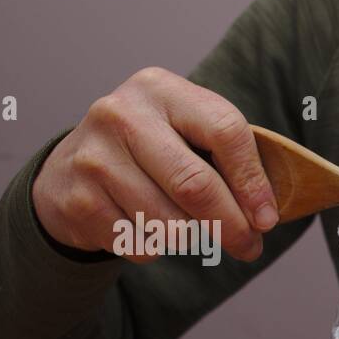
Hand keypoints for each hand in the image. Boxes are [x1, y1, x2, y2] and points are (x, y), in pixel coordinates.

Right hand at [32, 67, 277, 262]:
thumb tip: (267, 215)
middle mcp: (122, 114)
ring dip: (192, 239)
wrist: (70, 171)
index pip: (225, 131)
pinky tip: (143, 226)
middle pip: (195, 185)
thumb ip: (226, 159)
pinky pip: (141, 243)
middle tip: (249, 247)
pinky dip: (155, 248)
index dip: (253, 181)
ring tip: (187, 229)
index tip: (268, 219)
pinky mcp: (78, 199)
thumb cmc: (150, 154)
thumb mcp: (184, 135)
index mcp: (161, 89)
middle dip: (232, 226)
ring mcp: (95, 157)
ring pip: (169, 223)